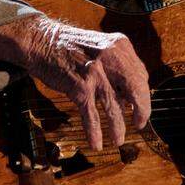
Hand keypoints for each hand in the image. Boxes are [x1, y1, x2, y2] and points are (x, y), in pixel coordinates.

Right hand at [22, 17, 151, 150]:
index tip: (140, 106)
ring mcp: (95, 73)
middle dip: (142, 111)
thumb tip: (130, 94)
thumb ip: (118, 65)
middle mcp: (111, 58)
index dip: (143, 94)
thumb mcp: (101, 46)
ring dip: (118, 127)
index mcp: (120, 46)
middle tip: (140, 124)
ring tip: (118, 140)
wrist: (41, 40)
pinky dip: (94, 132)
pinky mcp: (79, 87)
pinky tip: (96, 143)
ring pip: (114, 107)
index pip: (141, 75)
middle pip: (136, 90)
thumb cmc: (71, 46)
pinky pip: (91, 115)